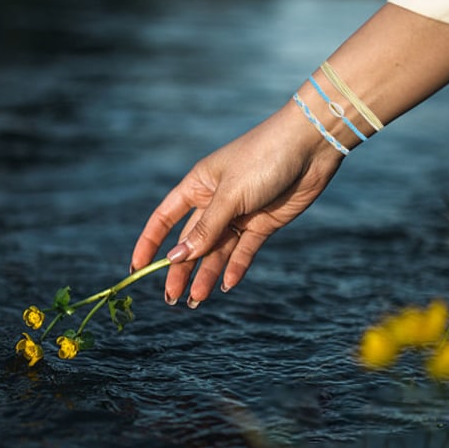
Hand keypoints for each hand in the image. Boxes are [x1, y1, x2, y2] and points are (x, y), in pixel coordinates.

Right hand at [130, 96, 343, 306]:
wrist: (310, 146)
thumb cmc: (263, 158)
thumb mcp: (230, 195)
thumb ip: (205, 229)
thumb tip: (177, 257)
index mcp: (197, 186)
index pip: (164, 219)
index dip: (149, 243)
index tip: (137, 268)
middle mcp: (215, 203)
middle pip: (191, 242)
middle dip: (180, 270)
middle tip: (171, 299)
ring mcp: (239, 215)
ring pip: (217, 251)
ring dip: (206, 275)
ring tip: (196, 301)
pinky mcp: (262, 224)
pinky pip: (244, 251)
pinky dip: (236, 267)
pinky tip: (227, 286)